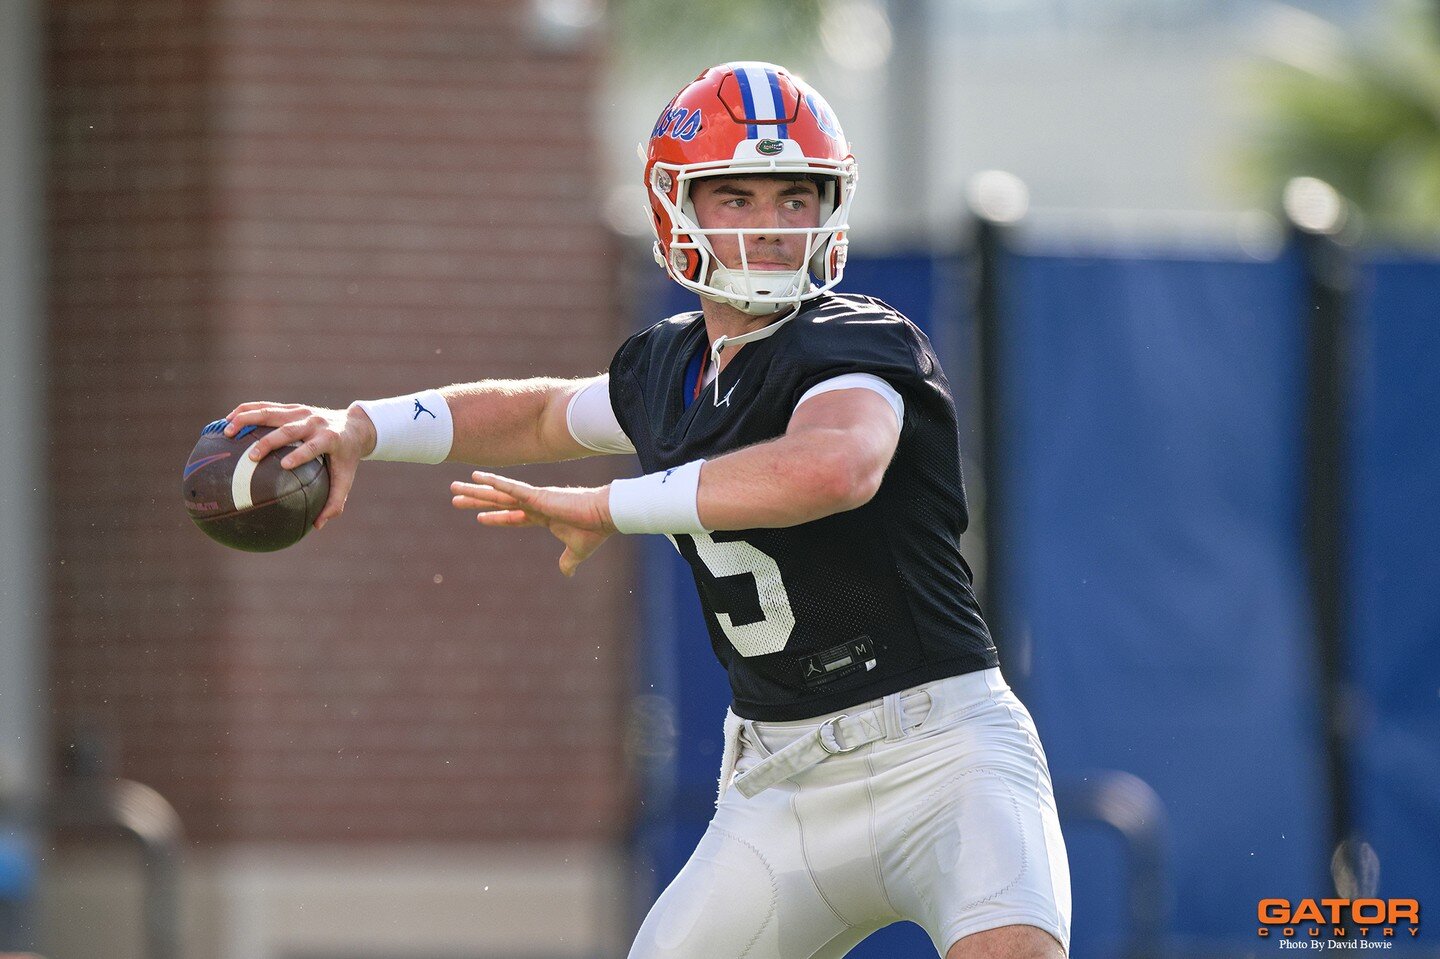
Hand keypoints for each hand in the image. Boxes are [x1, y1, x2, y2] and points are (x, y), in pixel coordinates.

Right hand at [221, 401, 377, 529]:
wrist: (353, 426)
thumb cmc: (346, 458)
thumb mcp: (346, 479)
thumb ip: (334, 502)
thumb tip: (317, 526)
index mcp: (329, 439)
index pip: (313, 446)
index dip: (300, 454)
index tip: (285, 465)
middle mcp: (314, 422)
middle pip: (289, 429)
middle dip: (269, 441)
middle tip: (252, 457)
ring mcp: (301, 412)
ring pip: (271, 412)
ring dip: (248, 420)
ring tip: (227, 430)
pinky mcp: (291, 408)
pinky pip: (265, 407)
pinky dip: (246, 411)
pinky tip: (227, 420)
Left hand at [450, 471, 615, 576]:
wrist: (605, 516)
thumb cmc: (594, 530)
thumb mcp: (577, 551)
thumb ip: (568, 560)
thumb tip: (566, 573)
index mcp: (543, 515)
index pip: (514, 517)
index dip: (496, 517)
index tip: (479, 517)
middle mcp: (534, 504)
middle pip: (498, 502)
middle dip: (477, 500)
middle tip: (455, 497)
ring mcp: (534, 498)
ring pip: (498, 494)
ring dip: (475, 491)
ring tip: (454, 487)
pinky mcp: (538, 496)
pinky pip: (511, 489)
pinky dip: (494, 483)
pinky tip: (478, 478)